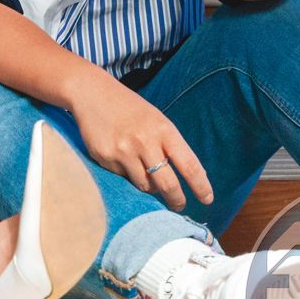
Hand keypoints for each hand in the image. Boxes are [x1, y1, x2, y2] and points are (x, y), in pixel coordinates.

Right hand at [66, 71, 212, 211]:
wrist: (92, 93)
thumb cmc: (130, 108)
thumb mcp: (157, 120)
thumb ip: (171, 146)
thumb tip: (189, 177)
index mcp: (163, 130)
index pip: (189, 165)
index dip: (201, 186)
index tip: (207, 200)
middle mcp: (144, 141)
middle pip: (168, 185)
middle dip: (176, 200)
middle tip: (179, 205)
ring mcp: (123, 150)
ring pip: (144, 186)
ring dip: (149, 186)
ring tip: (145, 174)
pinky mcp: (105, 157)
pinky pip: (122, 178)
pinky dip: (126, 174)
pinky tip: (119, 156)